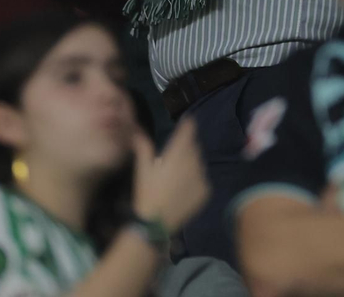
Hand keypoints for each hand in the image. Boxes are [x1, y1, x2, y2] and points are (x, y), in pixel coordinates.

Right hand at [132, 117, 210, 232]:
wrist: (156, 223)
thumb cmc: (146, 193)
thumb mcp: (143, 170)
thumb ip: (143, 147)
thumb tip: (136, 130)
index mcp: (177, 154)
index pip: (188, 132)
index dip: (188, 125)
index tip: (188, 121)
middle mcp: (193, 162)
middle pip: (193, 148)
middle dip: (186, 149)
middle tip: (174, 158)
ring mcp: (202, 177)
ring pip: (199, 163)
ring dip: (191, 165)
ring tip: (177, 177)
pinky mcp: (206, 190)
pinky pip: (202, 179)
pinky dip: (195, 180)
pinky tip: (183, 189)